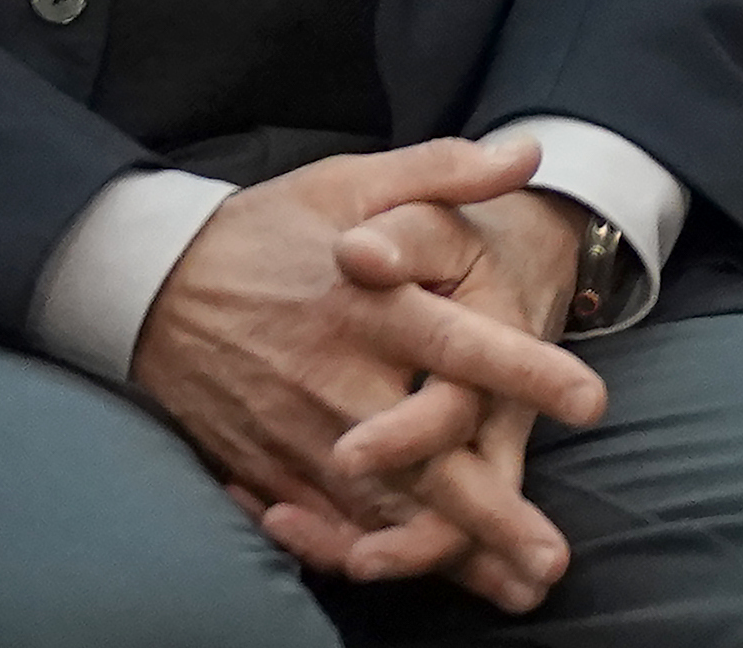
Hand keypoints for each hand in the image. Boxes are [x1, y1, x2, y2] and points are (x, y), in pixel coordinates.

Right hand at [129, 142, 605, 608]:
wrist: (151, 284)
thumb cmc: (267, 229)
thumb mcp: (351, 180)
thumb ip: (443, 170)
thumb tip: (526, 153)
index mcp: (369, 307)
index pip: (459, 348)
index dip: (526, 373)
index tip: (591, 401)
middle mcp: (337, 380)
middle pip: (425, 459)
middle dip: (493, 513)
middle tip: (552, 557)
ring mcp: (300, 434)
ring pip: (383, 511)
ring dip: (447, 555)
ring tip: (511, 589)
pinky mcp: (270, 468)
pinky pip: (329, 526)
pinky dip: (375, 556)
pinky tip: (424, 578)